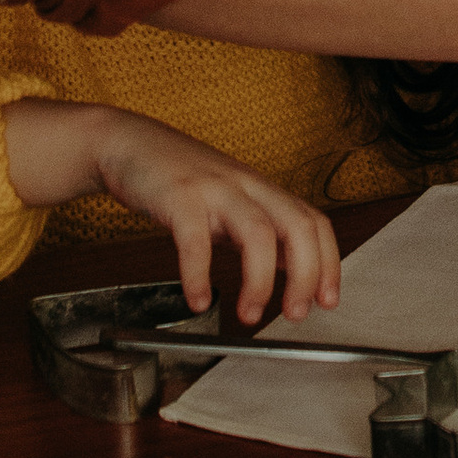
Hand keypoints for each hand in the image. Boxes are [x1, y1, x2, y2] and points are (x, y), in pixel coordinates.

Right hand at [78, 112, 343, 326]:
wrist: (129, 142)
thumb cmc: (181, 177)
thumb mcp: (231, 201)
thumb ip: (260, 231)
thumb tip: (291, 269)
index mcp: (263, 191)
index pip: (314, 223)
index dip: (328, 263)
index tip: (328, 300)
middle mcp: (246, 186)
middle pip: (297, 225)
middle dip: (306, 274)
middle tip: (296, 314)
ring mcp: (215, 189)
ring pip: (257, 232)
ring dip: (260, 281)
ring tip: (249, 315)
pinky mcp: (179, 196)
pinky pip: (194, 240)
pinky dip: (199, 275)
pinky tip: (198, 301)